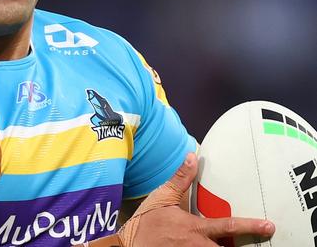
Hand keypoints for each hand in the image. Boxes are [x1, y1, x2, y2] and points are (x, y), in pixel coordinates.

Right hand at [119, 153, 274, 245]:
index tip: (268, 226)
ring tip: (240, 246)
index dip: (249, 226)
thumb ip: (180, 178)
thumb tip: (193, 157)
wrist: (128, 245)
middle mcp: (197, 246)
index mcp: (194, 228)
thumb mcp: (162, 197)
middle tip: (257, 243)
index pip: (226, 226)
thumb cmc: (146, 221)